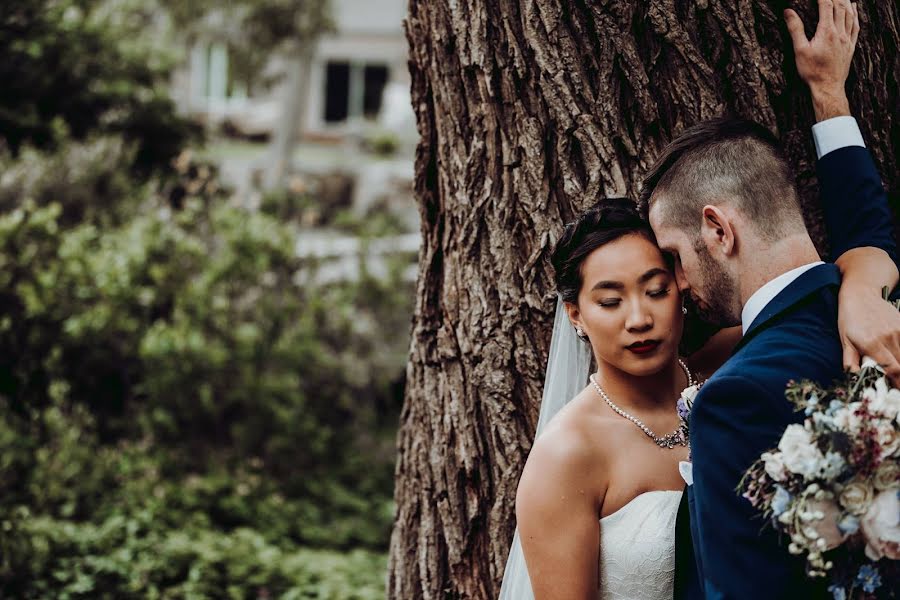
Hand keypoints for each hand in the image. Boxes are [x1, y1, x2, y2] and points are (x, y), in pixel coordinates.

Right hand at [784, 0, 859, 119]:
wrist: (828, 87)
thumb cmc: (812, 71)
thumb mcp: (800, 50)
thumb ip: (795, 29)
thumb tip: (788, 12)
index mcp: (826, 32)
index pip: (826, 6)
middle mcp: (840, 33)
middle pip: (840, 7)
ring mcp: (847, 39)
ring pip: (849, 14)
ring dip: (846, 2)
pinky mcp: (851, 46)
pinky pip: (856, 25)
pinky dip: (855, 14)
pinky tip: (854, 8)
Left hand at [837, 283, 899, 385]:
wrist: (861, 295)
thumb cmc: (850, 319)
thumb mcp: (845, 340)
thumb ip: (850, 361)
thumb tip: (853, 379)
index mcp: (871, 343)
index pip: (892, 369)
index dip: (897, 383)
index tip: (896, 392)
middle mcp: (888, 337)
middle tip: (896, 387)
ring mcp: (899, 330)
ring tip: (897, 376)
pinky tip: (898, 357)